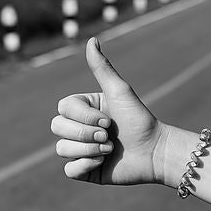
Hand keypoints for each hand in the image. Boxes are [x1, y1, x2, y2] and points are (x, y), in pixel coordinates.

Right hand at [51, 38, 167, 184]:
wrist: (154, 152)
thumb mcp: (119, 91)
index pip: (62, 109)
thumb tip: (91, 40)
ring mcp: (80, 149)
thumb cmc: (139, 119)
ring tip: (109, 150)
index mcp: (83, 108)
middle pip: (57, 127)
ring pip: (61, 149)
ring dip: (88, 149)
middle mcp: (79, 127)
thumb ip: (102, 68)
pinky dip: (84, 166)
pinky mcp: (85, 169)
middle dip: (84, 134)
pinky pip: (69, 170)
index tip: (108, 120)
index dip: (83, 117)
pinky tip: (102, 163)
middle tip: (109, 136)